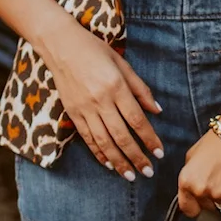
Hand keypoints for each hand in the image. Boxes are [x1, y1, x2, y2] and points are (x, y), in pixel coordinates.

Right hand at [46, 16, 163, 175]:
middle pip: (121, 136)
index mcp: (116, 87)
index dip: (149, 139)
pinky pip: (87, 138)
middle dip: (136, 157)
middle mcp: (100, 100)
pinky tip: (108, 164)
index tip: (159, 153)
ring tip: (129, 175)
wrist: (61, 45)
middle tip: (148, 172)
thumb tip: (157, 110)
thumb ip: (140, 89)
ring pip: (104, 141)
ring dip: (118, 161)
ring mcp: (84, 109)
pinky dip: (98, 153)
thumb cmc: (95, 50)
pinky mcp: (73, 113)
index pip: (137, 120)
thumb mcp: (122, 64)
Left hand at [177, 111, 220, 216]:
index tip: (199, 202)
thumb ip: (190, 175)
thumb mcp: (193, 154)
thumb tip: (191, 189)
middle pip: (207, 207)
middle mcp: (201, 189)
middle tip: (220, 177)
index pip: (187, 208)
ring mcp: (220, 194)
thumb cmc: (219, 137)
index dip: (194, 205)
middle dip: (212, 196)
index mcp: (186, 180)